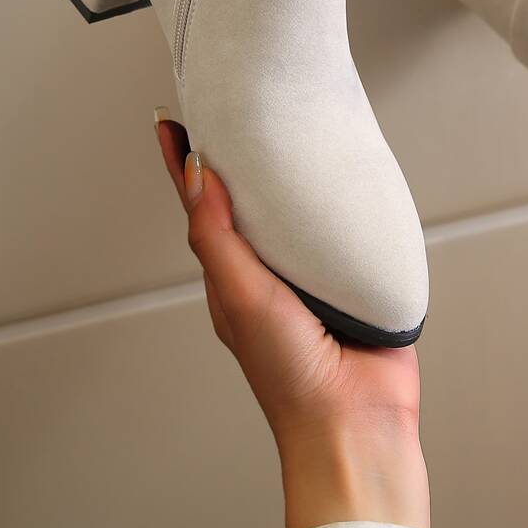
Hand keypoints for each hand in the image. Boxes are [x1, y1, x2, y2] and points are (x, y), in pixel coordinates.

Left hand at [155, 112, 429, 527]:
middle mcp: (267, 272)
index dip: (183, 163)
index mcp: (232, 276)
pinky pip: (344, 229)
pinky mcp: (353, 276)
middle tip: (234, 107)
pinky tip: (347, 179)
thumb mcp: (240, 297)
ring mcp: (311, 274)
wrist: (356, 420)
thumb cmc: (291, 374)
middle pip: (247, 201)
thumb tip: (194, 171)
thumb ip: (217, 235)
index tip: (171, 120)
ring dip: (290, 174)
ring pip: (296, 211)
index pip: (201, 206)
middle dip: (237, 157)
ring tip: (290, 128)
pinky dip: (341, 202)